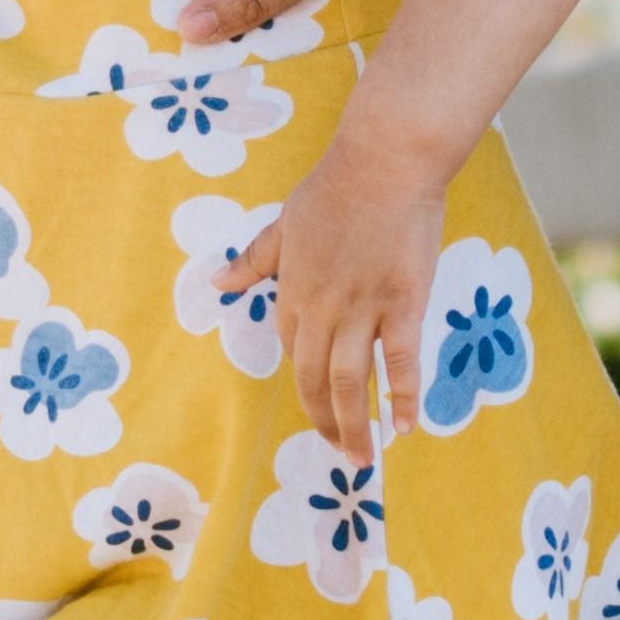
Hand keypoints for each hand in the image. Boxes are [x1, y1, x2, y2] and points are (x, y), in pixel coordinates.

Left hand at [219, 136, 441, 455]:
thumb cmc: (337, 187)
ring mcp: (363, 308)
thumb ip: (254, 260)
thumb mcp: (284, 224)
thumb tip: (216, 284)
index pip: (291, 349)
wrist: (385, 161)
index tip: (318, 402)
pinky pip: (401, 361)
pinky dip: (402, 398)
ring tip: (361, 458)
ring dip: (353, 425)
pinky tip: (403, 427)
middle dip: (323, 421)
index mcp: (293, 289)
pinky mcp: (403, 303)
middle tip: (337, 452)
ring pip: (351, 381)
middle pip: (314, 379)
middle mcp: (323, 307)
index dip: (304, 381)